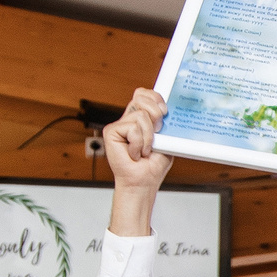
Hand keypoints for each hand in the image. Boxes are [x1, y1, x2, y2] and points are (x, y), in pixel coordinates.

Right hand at [105, 86, 172, 200]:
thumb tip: (164, 108)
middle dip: (156, 114)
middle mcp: (128, 119)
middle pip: (141, 97)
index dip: (155, 97)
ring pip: (141, 115)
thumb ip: (164, 123)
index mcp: (140, 119)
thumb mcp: (165, 139)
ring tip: (144, 150)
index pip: (144, 94)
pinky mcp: (111, 132)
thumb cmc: (153, 165)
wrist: (143, 182)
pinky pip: (133, 128)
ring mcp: (119, 125)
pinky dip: (139, 143)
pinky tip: (134, 154)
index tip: (165, 111)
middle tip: (157, 133)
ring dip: (148, 137)